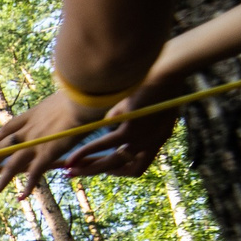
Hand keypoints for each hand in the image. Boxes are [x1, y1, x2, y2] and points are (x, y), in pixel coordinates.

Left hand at [0, 89, 109, 199]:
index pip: (5, 131)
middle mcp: (28, 130)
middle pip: (2, 149)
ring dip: (1, 181)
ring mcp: (35, 142)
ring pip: (12, 164)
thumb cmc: (78, 95)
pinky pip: (34, 173)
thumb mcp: (60, 99)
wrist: (83, 98)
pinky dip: (28, 186)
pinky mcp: (48, 152)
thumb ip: (54, 108)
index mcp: (30, 115)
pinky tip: (21, 197)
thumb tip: (59, 106)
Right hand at [61, 84, 180, 178]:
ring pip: (112, 162)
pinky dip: (86, 151)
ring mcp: (143, 138)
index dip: (119, 170)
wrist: (170, 68)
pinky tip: (73, 156)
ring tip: (71, 170)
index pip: (138, 165)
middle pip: (124, 169)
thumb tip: (111, 123)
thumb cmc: (161, 78)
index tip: (104, 167)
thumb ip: (135, 117)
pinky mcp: (132, 130)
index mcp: (161, 136)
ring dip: (90, 168)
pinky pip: (104, 144)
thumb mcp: (152, 102)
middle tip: (76, 173)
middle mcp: (154, 142)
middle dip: (98, 171)